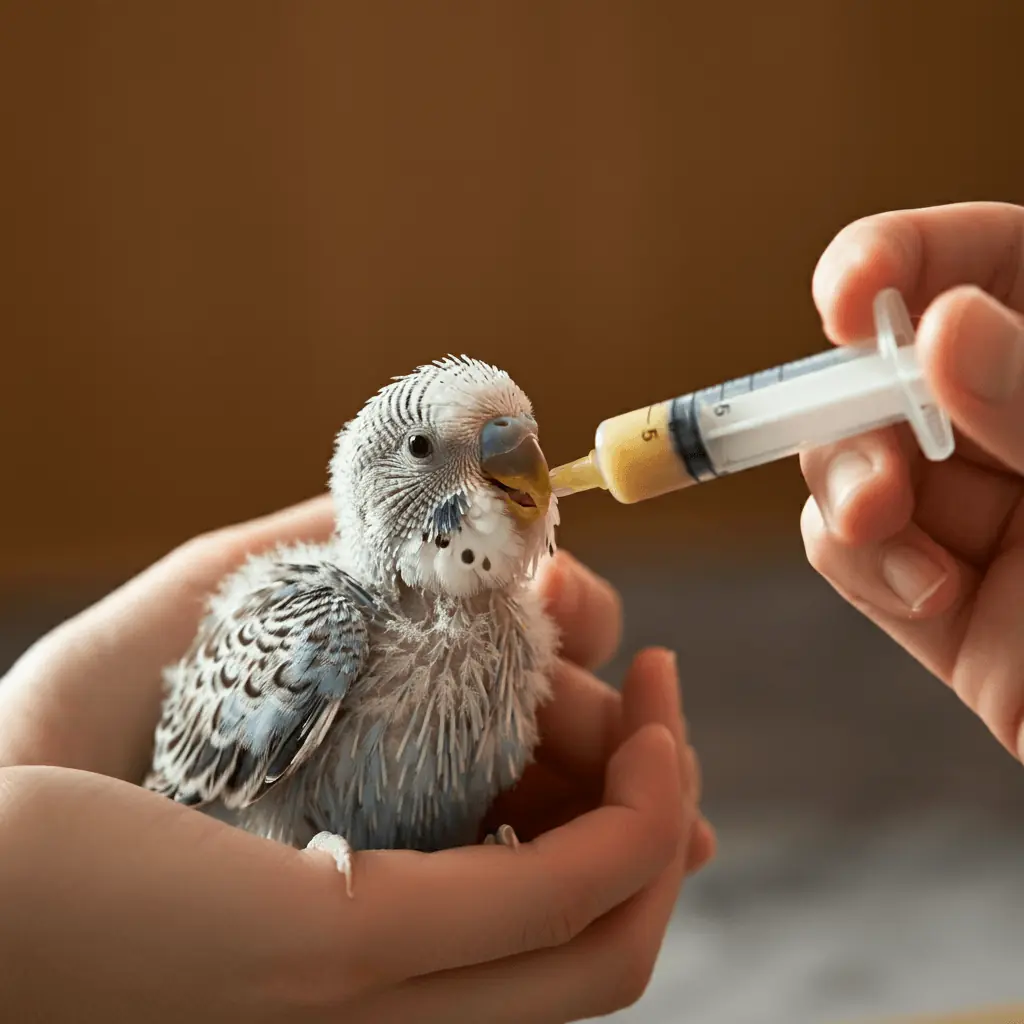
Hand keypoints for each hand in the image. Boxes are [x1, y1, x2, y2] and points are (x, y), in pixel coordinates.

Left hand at [0, 497, 713, 1021]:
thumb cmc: (39, 750)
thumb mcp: (206, 626)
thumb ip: (314, 562)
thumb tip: (431, 521)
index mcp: (361, 869)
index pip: (525, 854)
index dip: (606, 781)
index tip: (630, 682)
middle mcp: (390, 936)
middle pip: (582, 878)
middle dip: (645, 768)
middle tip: (652, 680)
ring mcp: (386, 955)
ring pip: (603, 909)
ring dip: (658, 790)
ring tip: (655, 695)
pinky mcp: (360, 942)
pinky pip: (565, 901)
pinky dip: (634, 823)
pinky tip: (643, 734)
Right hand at [800, 201, 1023, 763]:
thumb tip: (942, 325)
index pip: (983, 261)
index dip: (901, 259)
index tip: (850, 296)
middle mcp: (1019, 428)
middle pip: (889, 369)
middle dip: (856, 402)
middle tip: (869, 438)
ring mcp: (981, 515)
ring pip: (851, 460)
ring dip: (850, 485)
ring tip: (879, 521)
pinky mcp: (943, 600)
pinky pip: (851, 552)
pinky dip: (866, 563)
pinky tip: (933, 594)